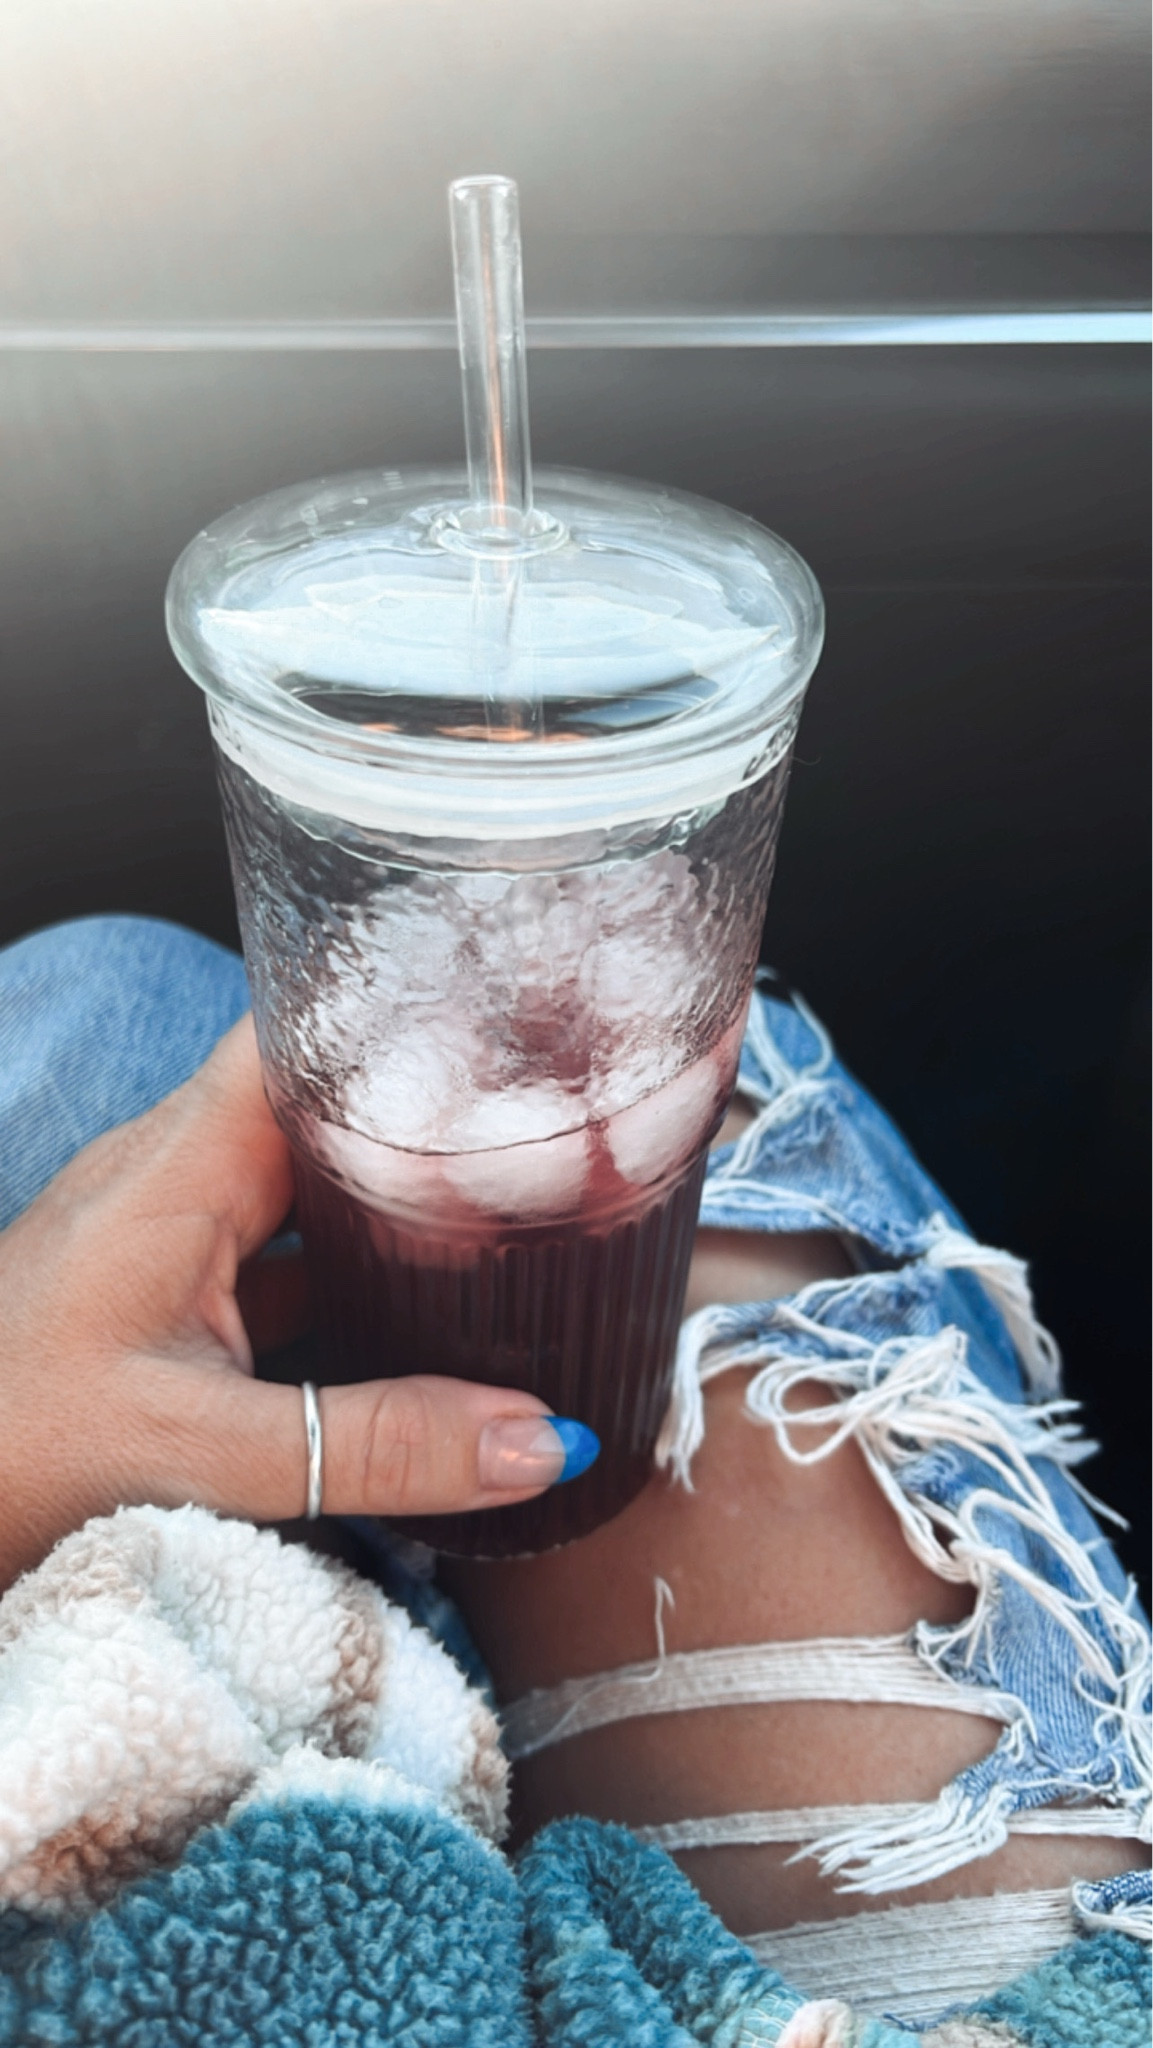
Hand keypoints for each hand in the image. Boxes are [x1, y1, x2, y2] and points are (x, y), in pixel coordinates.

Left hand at [0, 1017, 592, 1589]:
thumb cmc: (8, 1453)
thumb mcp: (202, 1453)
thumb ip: (376, 1446)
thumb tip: (542, 1440)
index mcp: (177, 1167)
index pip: (299, 1037)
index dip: (400, 1022)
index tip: (509, 1038)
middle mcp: (173, 1175)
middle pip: (323, 1105)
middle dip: (429, 1122)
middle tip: (552, 1141)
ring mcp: (169, 1233)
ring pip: (308, 1183)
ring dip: (395, 1203)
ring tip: (520, 1216)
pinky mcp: (168, 1293)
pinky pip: (285, 1253)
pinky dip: (354, 1274)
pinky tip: (423, 1316)